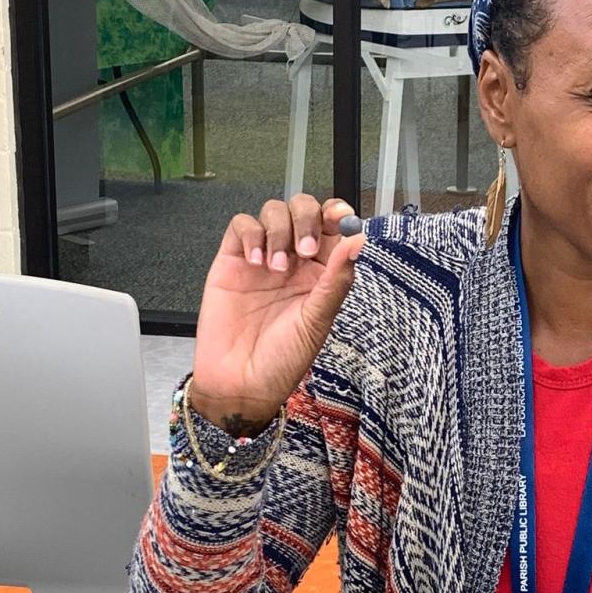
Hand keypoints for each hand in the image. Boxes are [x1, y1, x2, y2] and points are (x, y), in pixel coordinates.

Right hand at [190, 195, 364, 431]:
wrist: (239, 382)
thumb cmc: (282, 359)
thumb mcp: (318, 321)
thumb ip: (337, 279)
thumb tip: (358, 240)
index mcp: (321, 273)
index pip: (333, 228)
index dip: (338, 214)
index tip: (340, 218)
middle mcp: (294, 261)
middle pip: (304, 210)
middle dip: (307, 220)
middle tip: (304, 250)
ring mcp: (263, 257)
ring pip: (274, 211)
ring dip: (279, 230)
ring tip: (276, 267)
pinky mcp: (232, 260)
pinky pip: (241, 225)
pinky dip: (251, 235)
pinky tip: (255, 262)